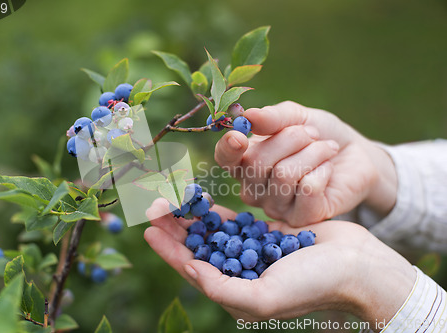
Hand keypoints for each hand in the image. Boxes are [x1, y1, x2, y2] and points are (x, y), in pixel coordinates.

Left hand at [145, 198, 415, 329]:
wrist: (356, 266)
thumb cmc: (313, 286)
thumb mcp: (264, 297)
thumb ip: (222, 288)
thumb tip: (190, 270)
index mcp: (237, 292)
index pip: (193, 270)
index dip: (169, 251)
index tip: (148, 231)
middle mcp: (241, 273)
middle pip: (199, 248)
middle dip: (175, 230)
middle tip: (153, 208)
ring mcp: (253, 252)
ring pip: (213, 232)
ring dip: (191, 217)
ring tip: (170, 200)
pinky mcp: (266, 233)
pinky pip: (235, 221)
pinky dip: (217, 211)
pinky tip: (201, 200)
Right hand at [214, 101, 397, 225]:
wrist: (355, 155)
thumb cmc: (319, 134)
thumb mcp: (297, 117)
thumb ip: (273, 117)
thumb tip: (248, 116)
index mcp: (245, 161)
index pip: (224, 159)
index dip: (227, 149)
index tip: (240, 136)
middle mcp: (254, 189)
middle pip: (256, 163)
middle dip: (290, 139)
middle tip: (312, 134)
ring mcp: (275, 207)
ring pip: (284, 175)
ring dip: (312, 153)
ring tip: (326, 148)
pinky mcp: (301, 219)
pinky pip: (307, 189)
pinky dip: (323, 170)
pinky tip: (328, 170)